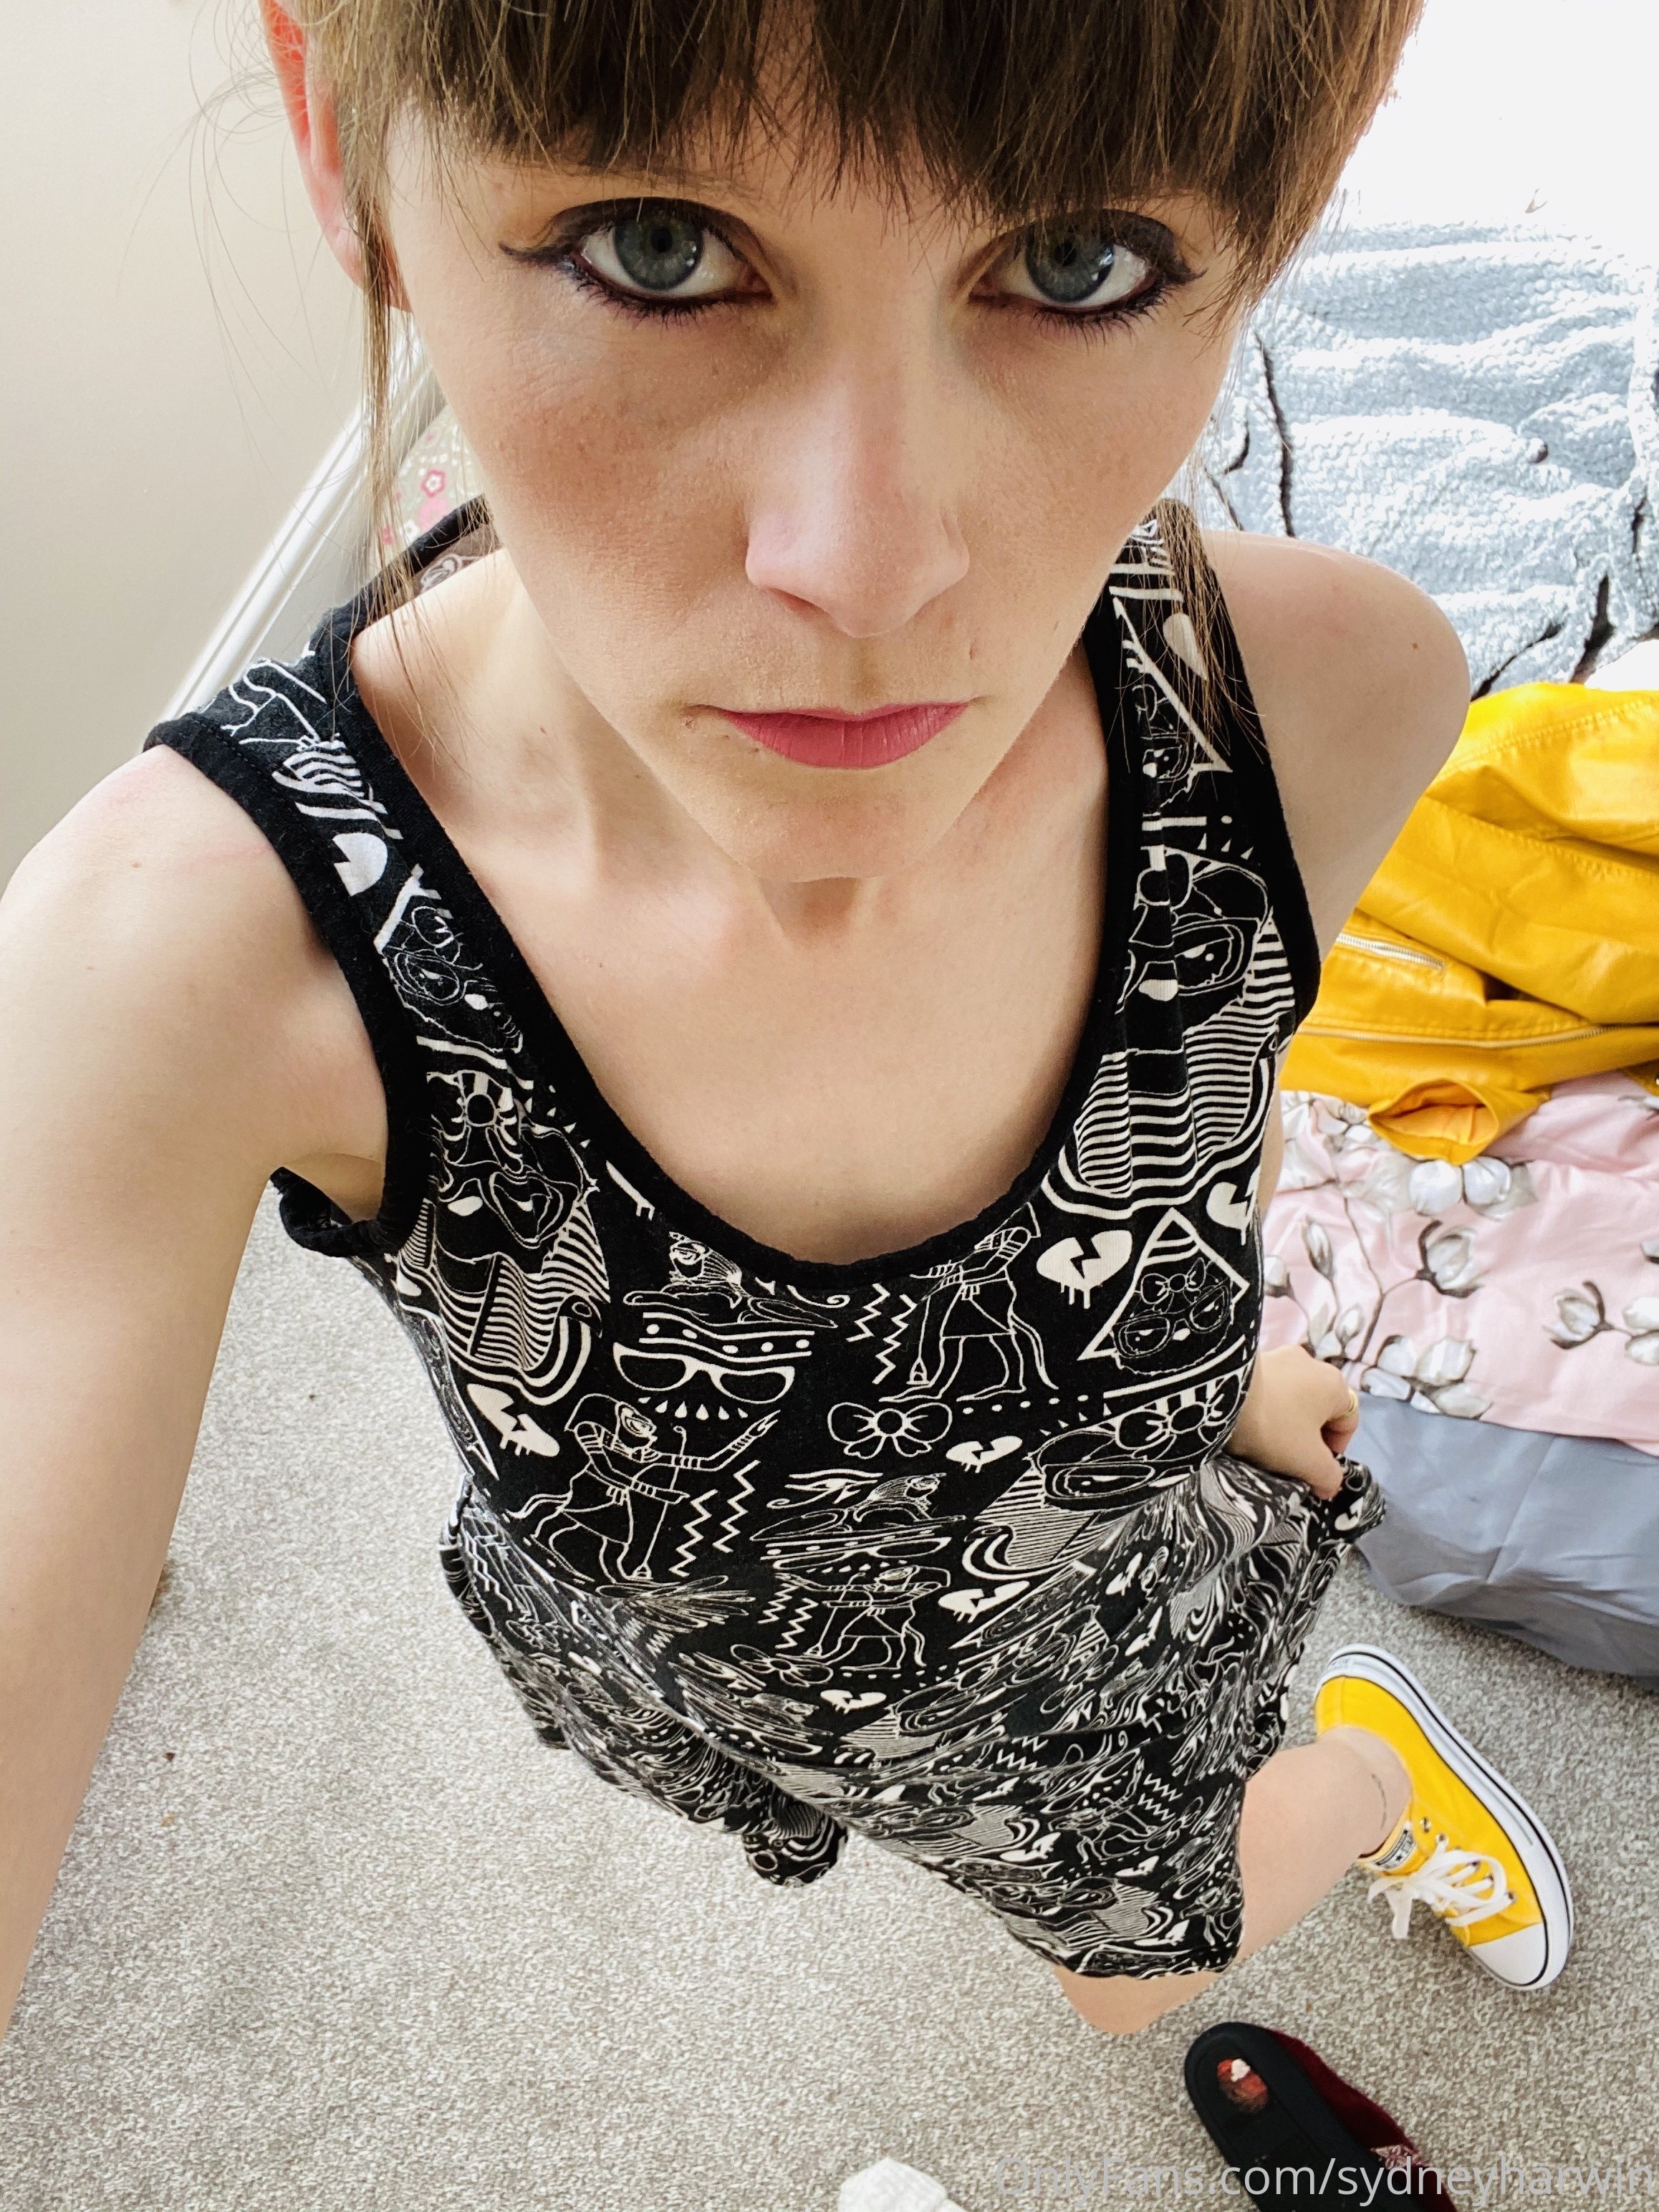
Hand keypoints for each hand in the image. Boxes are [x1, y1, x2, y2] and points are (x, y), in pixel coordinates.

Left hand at [1224, 1344, 1358, 1499]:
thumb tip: (1330, 1485)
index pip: (1348, 1423)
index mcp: (1334, 1384)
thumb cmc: (1274, 1426)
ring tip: (1266, 1445)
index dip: (1336, 1452)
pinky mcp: (1252, 1359)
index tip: (1316, 1470)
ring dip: (1285, 1425)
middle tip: (1291, 1461)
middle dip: (1308, 1439)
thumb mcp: (1308, 1461)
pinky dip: (1265, 1409)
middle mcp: (1311, 1363)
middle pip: (1319, 1411)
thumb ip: (1328, 1477)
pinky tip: (1249, 1425)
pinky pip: (1268, 1391)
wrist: (1221, 1393)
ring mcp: (1280, 1357)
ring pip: (1292, 1401)